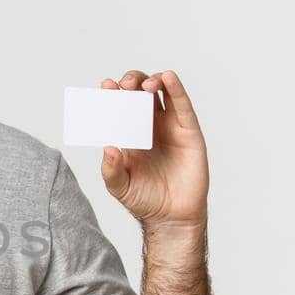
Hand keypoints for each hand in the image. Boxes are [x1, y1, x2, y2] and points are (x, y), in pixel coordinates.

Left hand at [99, 69, 208, 230]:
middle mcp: (150, 126)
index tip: (105, 85)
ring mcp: (170, 127)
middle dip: (132, 83)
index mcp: (130, 134)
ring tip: (143, 86)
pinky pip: (183, 106)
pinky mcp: (189, 132)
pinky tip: (168, 77)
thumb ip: (110, 169)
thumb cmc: (144, 200)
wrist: (171, 217)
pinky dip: (176, 89)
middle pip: (141, 94)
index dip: (114, 93)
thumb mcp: (119, 186)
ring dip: (153, 82)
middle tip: (124, 85)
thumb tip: (108, 147)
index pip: (121, 106)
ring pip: (163, 94)